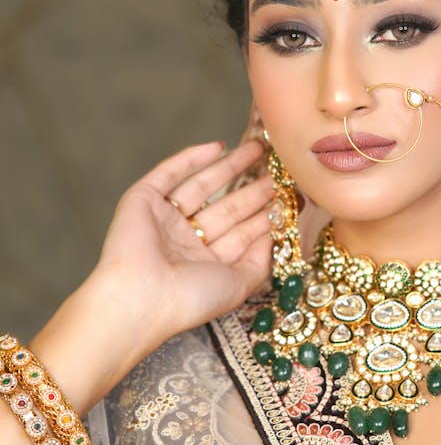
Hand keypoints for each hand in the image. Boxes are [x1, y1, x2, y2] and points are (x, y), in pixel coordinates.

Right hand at [97, 139, 272, 341]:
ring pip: (203, 186)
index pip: (242, 233)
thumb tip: (275, 233)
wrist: (142, 297)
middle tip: (279, 168)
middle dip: (254, 188)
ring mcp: (164, 219)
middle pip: (227, 207)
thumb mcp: (239, 284)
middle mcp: (186, 241)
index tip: (294, 197)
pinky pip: (170, 174)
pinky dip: (192, 158)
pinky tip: (219, 146)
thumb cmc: (191, 299)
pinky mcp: (142, 200)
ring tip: (258, 148)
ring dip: (230, 166)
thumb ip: (260, 260)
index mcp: (206, 264)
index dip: (267, 214)